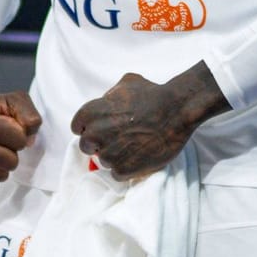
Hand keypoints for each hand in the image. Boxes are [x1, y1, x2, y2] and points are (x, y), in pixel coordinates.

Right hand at [0, 86, 41, 185]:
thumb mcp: (16, 101)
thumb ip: (30, 118)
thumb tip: (28, 142)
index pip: (20, 141)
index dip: (21, 135)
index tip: (10, 128)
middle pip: (10, 162)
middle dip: (13, 152)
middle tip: (3, 141)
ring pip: (0, 175)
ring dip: (3, 164)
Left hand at [71, 72, 201, 178]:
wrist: (177, 110)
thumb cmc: (154, 94)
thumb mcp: (127, 83)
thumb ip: (109, 95)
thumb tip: (107, 103)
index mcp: (91, 113)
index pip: (78, 127)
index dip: (91, 127)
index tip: (104, 128)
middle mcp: (95, 134)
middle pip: (86, 146)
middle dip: (100, 143)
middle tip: (119, 138)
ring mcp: (108, 154)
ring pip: (103, 160)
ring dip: (115, 155)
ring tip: (135, 146)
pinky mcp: (123, 170)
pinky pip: (117, 173)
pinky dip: (127, 167)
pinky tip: (140, 156)